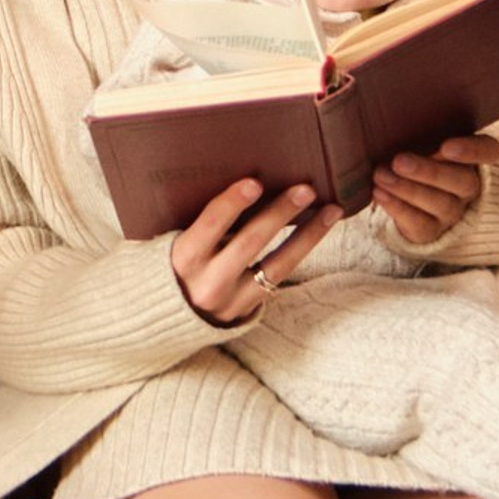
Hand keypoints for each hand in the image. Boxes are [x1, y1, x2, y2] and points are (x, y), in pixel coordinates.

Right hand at [170, 179, 343, 325]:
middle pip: (249, 242)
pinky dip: (300, 252)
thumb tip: (248, 182)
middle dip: (280, 214)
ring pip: (276, 265)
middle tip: (305, 189)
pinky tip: (317, 232)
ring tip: (330, 210)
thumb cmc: (176, 262)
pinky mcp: (248, 308)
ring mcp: (231, 299)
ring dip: (307, 235)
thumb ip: (205, 220)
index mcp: (184, 256)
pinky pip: (281, 278)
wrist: (168, 316)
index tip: (255, 182)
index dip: (233, 203)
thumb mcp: (179, 240)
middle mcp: (208, 280)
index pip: (210, 223)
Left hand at [370, 132, 498, 245]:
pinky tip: (379, 193)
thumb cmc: (415, 153)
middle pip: (461, 181)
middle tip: (399, 161)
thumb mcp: (421, 138)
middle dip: (429, 172)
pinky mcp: (432, 230)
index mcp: (471, 157)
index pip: (488, 151)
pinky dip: (398, 208)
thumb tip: (389, 103)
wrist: (407, 197)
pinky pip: (420, 224)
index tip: (447, 146)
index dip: (473, 150)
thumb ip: (418, 126)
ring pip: (441, 204)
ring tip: (381, 175)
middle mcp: (468, 186)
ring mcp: (453, 211)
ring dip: (408, 189)